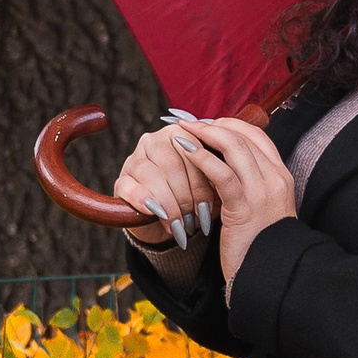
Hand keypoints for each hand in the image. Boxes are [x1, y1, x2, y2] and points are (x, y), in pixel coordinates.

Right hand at [110, 124, 221, 281]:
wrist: (170, 220)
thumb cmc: (197, 197)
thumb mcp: (214, 184)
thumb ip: (222, 171)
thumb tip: (235, 172)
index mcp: (181, 133)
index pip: (195, 149)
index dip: (207, 177)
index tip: (220, 201)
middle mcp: (155, 140)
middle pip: (172, 164)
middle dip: (188, 194)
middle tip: (198, 218)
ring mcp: (135, 159)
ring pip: (152, 176)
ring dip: (170, 203)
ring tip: (183, 224)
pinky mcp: (122, 180)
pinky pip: (130, 188)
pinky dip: (146, 202)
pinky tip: (159, 215)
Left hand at [159, 116, 298, 293]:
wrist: (269, 276)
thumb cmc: (259, 245)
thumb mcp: (260, 208)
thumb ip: (249, 186)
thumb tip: (224, 168)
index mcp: (281, 177)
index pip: (258, 137)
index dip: (231, 125)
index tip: (209, 124)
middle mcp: (275, 179)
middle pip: (244, 137)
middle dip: (214, 125)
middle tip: (190, 123)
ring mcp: (262, 192)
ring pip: (234, 147)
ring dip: (205, 134)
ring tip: (182, 130)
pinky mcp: (244, 207)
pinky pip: (221, 174)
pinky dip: (200, 156)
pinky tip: (183, 149)